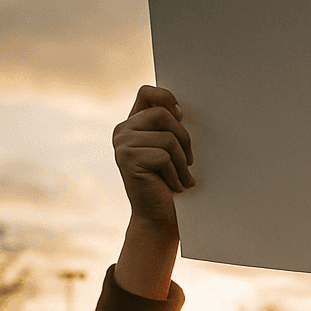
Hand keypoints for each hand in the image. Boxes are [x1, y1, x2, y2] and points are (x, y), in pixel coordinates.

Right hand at [112, 85, 193, 232]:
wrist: (158, 217)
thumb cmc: (170, 184)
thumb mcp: (171, 151)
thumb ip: (170, 128)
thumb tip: (184, 109)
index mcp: (133, 123)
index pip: (147, 92)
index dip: (167, 99)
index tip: (182, 117)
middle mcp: (122, 130)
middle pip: (163, 115)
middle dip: (184, 139)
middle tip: (189, 161)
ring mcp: (122, 145)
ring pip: (167, 138)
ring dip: (182, 162)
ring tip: (182, 178)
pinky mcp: (127, 160)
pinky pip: (163, 157)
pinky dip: (176, 174)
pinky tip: (173, 186)